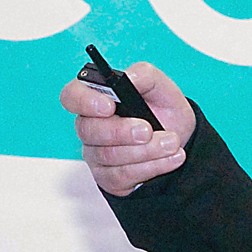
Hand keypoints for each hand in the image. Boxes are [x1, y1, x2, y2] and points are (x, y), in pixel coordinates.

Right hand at [59, 61, 195, 195]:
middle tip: (149, 130)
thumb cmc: (164, 111)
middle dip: (122, 131)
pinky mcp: (108, 177)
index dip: (84, 101)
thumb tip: (129, 77)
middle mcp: (91, 126)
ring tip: (171, 143)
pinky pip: (122, 175)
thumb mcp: (162, 87)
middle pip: (89, 131)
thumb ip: (144, 75)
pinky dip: (151, 166)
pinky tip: (170, 158)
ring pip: (110, 156)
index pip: (71, 96)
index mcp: (97, 97)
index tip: (109, 106)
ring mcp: (96, 153)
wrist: (180, 141)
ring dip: (146, 150)